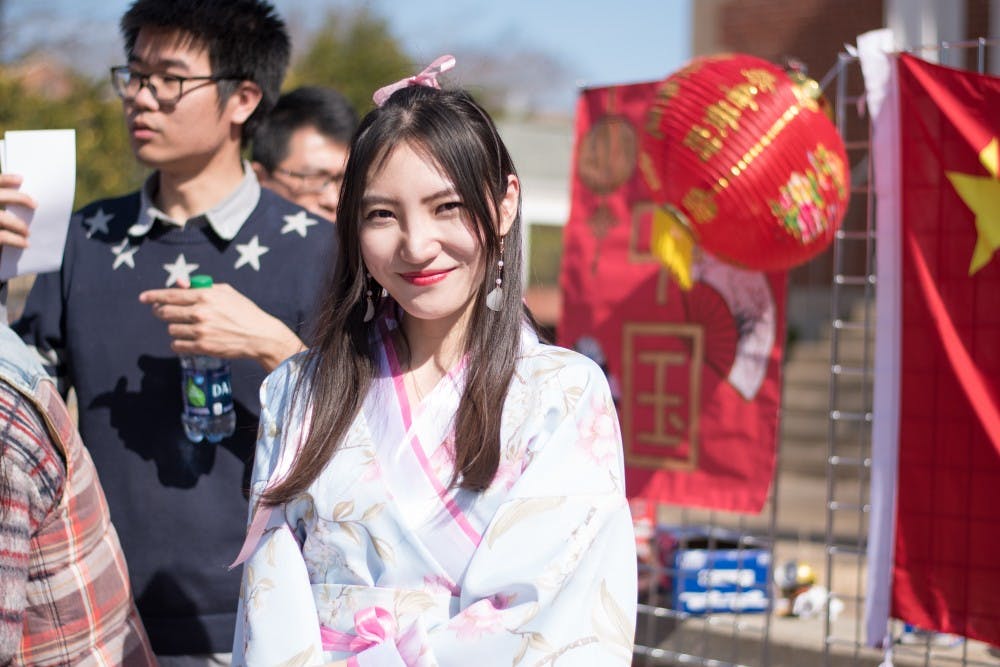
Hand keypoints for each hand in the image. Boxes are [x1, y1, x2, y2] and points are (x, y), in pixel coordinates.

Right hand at [0, 173, 35, 248]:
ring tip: (27, 231)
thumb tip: (19, 198)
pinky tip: (25, 243)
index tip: (21, 179)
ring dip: (18, 224)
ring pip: (1, 218)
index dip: (5, 179)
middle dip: (19, 198)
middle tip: (35, 204)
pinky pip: (3, 237)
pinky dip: (16, 240)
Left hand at [139, 281, 305, 371]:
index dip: (153, 296)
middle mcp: (200, 313)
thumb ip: (201, 287)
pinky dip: (179, 343)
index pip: (170, 295)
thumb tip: (180, 284)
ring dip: (174, 329)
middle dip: (161, 312)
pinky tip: (187, 340)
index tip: (143, 298)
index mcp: (205, 295)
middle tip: (165, 313)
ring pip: (171, 330)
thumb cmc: (244, 311)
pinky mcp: (202, 347)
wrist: (260, 336)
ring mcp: (200, 331)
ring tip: (186, 327)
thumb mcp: (226, 292)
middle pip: (165, 313)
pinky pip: (177, 345)